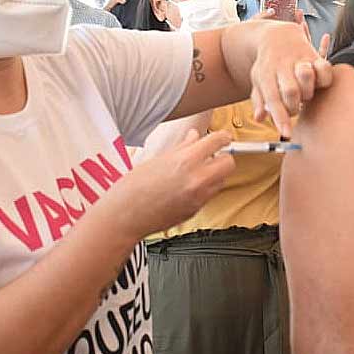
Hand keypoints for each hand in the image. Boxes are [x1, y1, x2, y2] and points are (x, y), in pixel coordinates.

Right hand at [111, 130, 233, 238]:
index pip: (218, 141)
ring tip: (196, 171)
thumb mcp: (157, 159)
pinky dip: (204, 188)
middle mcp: (197, 179)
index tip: (223, 136)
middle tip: (212, 155)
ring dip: (214, 174)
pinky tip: (187, 186)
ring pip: (222, 180)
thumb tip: (194, 137)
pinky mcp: (195, 210)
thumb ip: (181, 147)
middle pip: (229, 163)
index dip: (222, 136)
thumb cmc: (132, 188)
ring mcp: (198, 197)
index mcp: (186, 161)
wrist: (124, 216)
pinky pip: (209, 194)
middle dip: (223, 157)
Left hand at [249, 21, 333, 136]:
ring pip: (307, 76)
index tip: (287, 133)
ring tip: (304, 94)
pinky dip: (323, 79)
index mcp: (266, 73)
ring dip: (308, 92)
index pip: (272, 98)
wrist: (278, 36)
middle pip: (291, 90)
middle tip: (294, 108)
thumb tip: (259, 118)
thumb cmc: (268, 65)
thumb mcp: (258, 80)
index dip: (280, 117)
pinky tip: (317, 84)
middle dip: (294, 106)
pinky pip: (324, 68)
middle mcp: (282, 65)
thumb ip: (260, 100)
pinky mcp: (314, 55)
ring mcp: (299, 59)